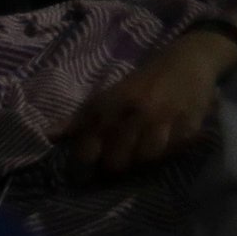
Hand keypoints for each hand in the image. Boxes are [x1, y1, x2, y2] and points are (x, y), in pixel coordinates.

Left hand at [63, 27, 236, 175]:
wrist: (186, 61)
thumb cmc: (138, 85)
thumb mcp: (104, 98)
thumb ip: (77, 121)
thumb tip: (48, 136)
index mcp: (106, 108)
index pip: (86, 154)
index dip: (84, 169)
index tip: (86, 174)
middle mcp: (132, 113)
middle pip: (116, 163)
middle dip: (115, 167)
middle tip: (120, 161)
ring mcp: (162, 118)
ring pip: (145, 160)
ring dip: (143, 161)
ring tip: (143, 151)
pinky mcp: (188, 123)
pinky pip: (173, 151)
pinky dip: (169, 151)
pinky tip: (167, 141)